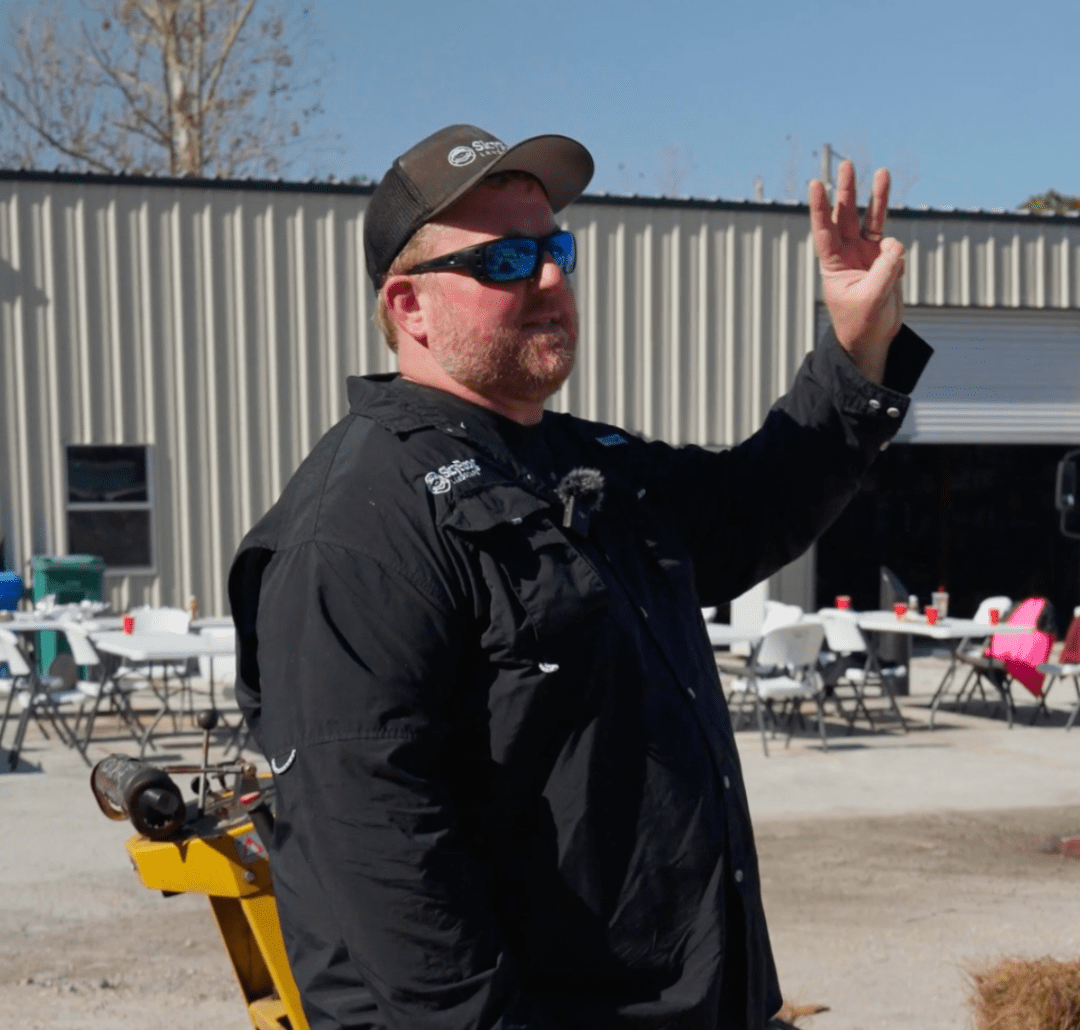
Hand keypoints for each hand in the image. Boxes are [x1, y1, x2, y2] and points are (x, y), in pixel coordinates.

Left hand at [809, 161, 904, 382]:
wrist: (872, 339)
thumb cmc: (861, 324)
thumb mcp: (870, 299)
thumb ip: (884, 271)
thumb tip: (896, 245)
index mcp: (833, 264)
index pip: (824, 231)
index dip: (819, 208)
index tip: (815, 185)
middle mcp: (848, 254)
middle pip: (845, 216)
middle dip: (846, 191)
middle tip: (846, 165)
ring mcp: (867, 255)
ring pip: (871, 219)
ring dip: (875, 196)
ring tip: (880, 171)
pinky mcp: (885, 260)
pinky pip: (891, 241)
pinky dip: (895, 240)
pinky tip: (892, 254)